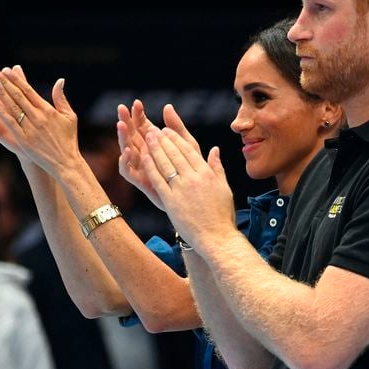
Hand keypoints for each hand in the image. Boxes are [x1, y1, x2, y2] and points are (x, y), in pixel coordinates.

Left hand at [0, 67, 80, 178]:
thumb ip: (61, 98)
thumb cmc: (68, 139)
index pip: (28, 91)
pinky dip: (3, 114)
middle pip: (18, 96)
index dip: (16, 79)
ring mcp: (30, 129)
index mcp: (48, 110)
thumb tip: (60, 80)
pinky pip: (11, 124)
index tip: (7, 70)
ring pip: (13, 108)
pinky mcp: (24, 140)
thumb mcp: (70, 117)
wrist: (66, 163)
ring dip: (2, 95)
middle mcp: (38, 118)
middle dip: (6, 83)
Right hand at [118, 102, 201, 210]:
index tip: (137, 103)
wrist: (197, 200)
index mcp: (156, 145)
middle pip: (132, 135)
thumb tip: (167, 106)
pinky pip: (128, 172)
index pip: (144, 126)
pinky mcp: (141, 182)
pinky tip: (126, 151)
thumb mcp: (188, 146)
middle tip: (121, 108)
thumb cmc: (194, 172)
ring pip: (127, 150)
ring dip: (122, 138)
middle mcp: (146, 155)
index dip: (139, 114)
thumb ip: (177, 128)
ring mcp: (142, 168)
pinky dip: (125, 162)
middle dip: (126, 121)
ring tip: (121, 125)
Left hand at [141, 124, 235, 254]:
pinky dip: (151, 166)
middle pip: (175, 154)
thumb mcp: (224, 188)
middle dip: (163, 140)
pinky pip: (158, 180)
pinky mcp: (171, 201)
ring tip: (147, 138)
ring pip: (166, 163)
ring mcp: (181, 190)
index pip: (189, 151)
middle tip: (153, 130)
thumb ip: (217, 168)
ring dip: (155, 148)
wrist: (217, 238)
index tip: (168, 130)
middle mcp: (194, 179)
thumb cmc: (222, 216)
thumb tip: (215, 150)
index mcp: (207, 174)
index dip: (176, 139)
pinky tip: (144, 157)